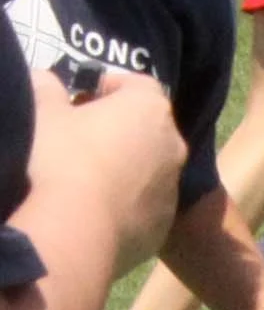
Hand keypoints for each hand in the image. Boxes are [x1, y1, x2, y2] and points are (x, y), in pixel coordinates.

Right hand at [31, 70, 183, 272]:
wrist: (78, 230)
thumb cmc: (62, 159)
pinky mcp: (164, 223)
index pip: (138, 85)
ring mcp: (172, 187)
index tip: (83, 99)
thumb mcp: (45, 113)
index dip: (110, 87)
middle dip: (120, 128)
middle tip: (84, 138)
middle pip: (148, 127)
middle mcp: (173, 144)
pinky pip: (146, 204)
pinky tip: (97, 210)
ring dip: (128, 167)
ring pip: (150, 168)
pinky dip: (128, 202)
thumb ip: (48, 89)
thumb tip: (46, 80)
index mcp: (150, 108)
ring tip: (88, 179)